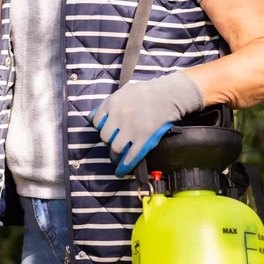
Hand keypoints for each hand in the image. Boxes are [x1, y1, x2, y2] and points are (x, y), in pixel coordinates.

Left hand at [87, 71, 204, 177]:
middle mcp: (118, 117)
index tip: (107, 131)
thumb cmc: (146, 91)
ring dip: (114, 155)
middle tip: (113, 144)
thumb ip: (109, 103)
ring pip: (116, 148)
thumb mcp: (123, 91)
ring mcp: (131, 129)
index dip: (101, 128)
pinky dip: (124, 166)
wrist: (168, 95)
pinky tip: (121, 172)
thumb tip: (95, 116)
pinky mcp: (144, 139)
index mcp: (112, 104)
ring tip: (116, 158)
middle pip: (105, 136)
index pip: (96, 122)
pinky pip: (131, 156)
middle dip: (108, 142)